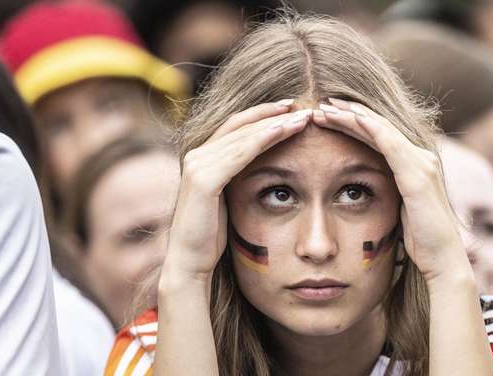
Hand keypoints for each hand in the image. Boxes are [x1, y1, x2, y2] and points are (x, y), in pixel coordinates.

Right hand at [164, 102, 311, 282]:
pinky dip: (263, 139)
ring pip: (243, 135)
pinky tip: (284, 131)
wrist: (190, 263)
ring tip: (302, 117)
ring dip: (275, 124)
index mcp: (202, 159)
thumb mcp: (227, 201)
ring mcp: (198, 165)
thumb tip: (262, 173)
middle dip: (273, 113)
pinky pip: (240, 153)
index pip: (236, 126)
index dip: (263, 114)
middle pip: (240, 124)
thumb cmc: (211, 236)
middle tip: (303, 106)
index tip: (291, 108)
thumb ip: (237, 180)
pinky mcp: (204, 179)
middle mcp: (196, 156)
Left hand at [314, 99, 468, 282]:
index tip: (330, 116)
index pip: (381, 136)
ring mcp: (421, 163)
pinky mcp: (417, 174)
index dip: (355, 123)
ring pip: (381, 128)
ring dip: (351, 116)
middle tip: (323, 104)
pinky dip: (368, 127)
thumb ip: (390, 194)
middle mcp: (422, 158)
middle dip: (350, 113)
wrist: (443, 261)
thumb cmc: (420, 242)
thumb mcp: (400, 211)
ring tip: (325, 108)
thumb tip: (367, 193)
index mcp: (416, 165)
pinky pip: (388, 142)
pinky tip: (349, 118)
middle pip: (380, 126)